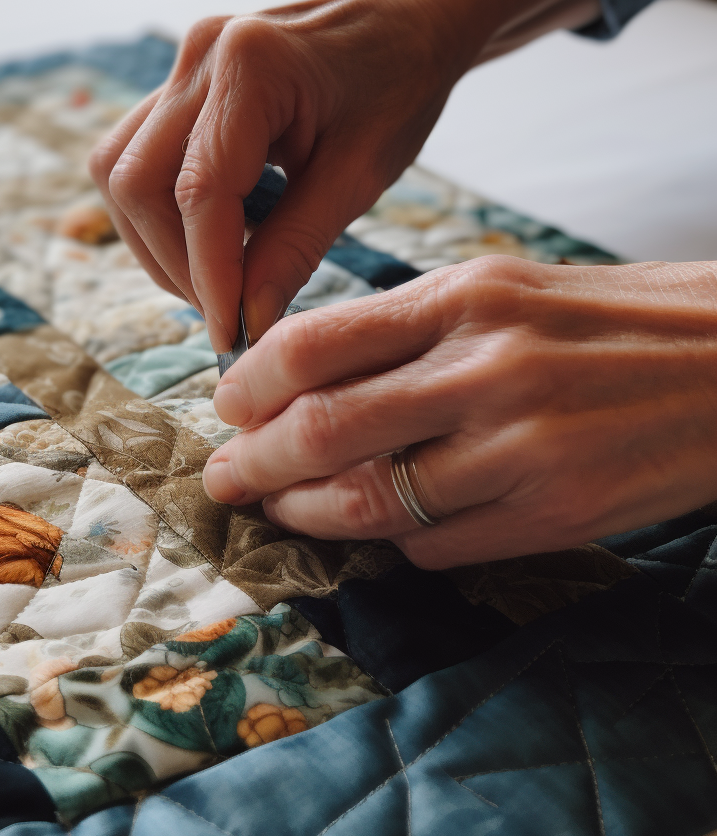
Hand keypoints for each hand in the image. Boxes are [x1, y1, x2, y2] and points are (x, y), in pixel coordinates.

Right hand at [89, 0, 597, 351]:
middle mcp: (198, 57)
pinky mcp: (177, 85)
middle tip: (227, 311)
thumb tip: (248, 321)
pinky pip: (135, 160)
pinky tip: (215, 238)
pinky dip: (163, 215)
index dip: (209, 275)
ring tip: (217, 279)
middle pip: (137, 184)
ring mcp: (180, 66)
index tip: (230, 334)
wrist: (403, 18)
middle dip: (175, 264)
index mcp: (253, 65)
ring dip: (158, 243)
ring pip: (121, 174)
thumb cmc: (399, 85)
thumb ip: (297, 247)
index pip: (201, 192)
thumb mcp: (361, 174)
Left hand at [202, 257, 716, 568]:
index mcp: (465, 297)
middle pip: (322, 429)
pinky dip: (392, 543)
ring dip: (307, 514)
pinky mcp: (559, 513)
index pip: (313, 343)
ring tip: (279, 511)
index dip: (249, 383)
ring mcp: (524, 448)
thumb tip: (305, 378)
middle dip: (253, 463)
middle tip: (226, 478)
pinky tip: (380, 532)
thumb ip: (406, 328)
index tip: (229, 406)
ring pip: (369, 501)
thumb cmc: (610, 322)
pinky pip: (437, 545)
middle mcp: (487, 369)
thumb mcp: (505, 289)